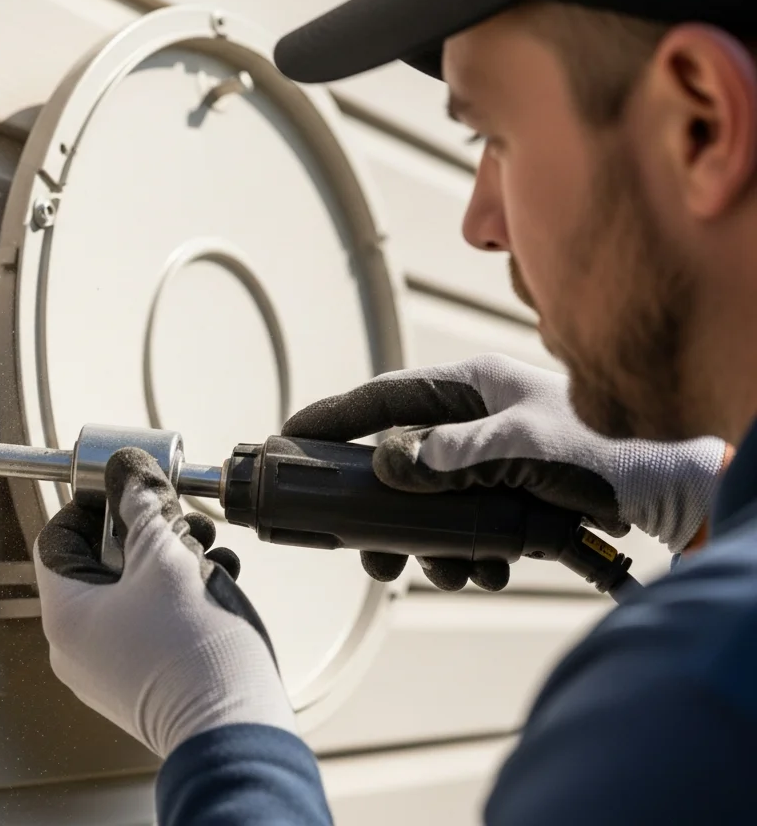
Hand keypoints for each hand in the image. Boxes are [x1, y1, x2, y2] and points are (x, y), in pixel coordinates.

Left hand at [33, 447, 294, 757]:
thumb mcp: (166, 555)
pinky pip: (152, 626)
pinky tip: (218, 582)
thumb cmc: (193, 648)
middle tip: (180, 518)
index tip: (127, 488)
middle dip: (146, 531)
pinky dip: (180, 599)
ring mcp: (110, 672)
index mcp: (64, 614)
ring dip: (170, 562)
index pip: (57, 539)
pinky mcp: (145, 687)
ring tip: (209, 549)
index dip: (91, 504)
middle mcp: (76, 648)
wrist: (235, 730)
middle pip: (99, 564)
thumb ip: (143, 504)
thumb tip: (127, 468)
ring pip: (133, 594)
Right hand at [282, 354, 725, 590]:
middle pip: (398, 463)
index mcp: (471, 387)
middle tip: (371, 549)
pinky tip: (490, 569)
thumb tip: (390, 462)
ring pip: (428, 505)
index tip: (289, 438)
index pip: (382, 397)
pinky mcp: (506, 498)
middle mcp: (473, 421)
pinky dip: (469, 555)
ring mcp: (489, 461)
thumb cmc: (608, 450)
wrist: (668, 490)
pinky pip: (463, 528)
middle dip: (385, 514)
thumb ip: (454, 452)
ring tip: (453, 569)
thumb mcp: (526, 445)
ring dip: (432, 545)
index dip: (333, 419)